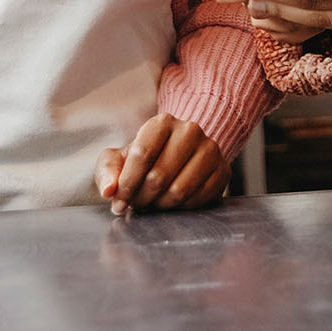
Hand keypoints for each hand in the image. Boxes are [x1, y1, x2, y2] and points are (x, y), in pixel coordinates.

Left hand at [94, 114, 230, 214]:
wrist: (181, 154)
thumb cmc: (146, 158)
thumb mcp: (119, 158)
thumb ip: (107, 171)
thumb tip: (109, 191)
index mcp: (162, 122)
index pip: (141, 155)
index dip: (126, 184)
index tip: (118, 202)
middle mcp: (190, 130)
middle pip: (159, 176)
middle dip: (142, 198)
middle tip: (137, 204)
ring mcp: (210, 149)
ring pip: (180, 190)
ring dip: (161, 205)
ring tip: (154, 203)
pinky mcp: (223, 170)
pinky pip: (199, 199)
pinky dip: (182, 208)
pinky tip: (173, 203)